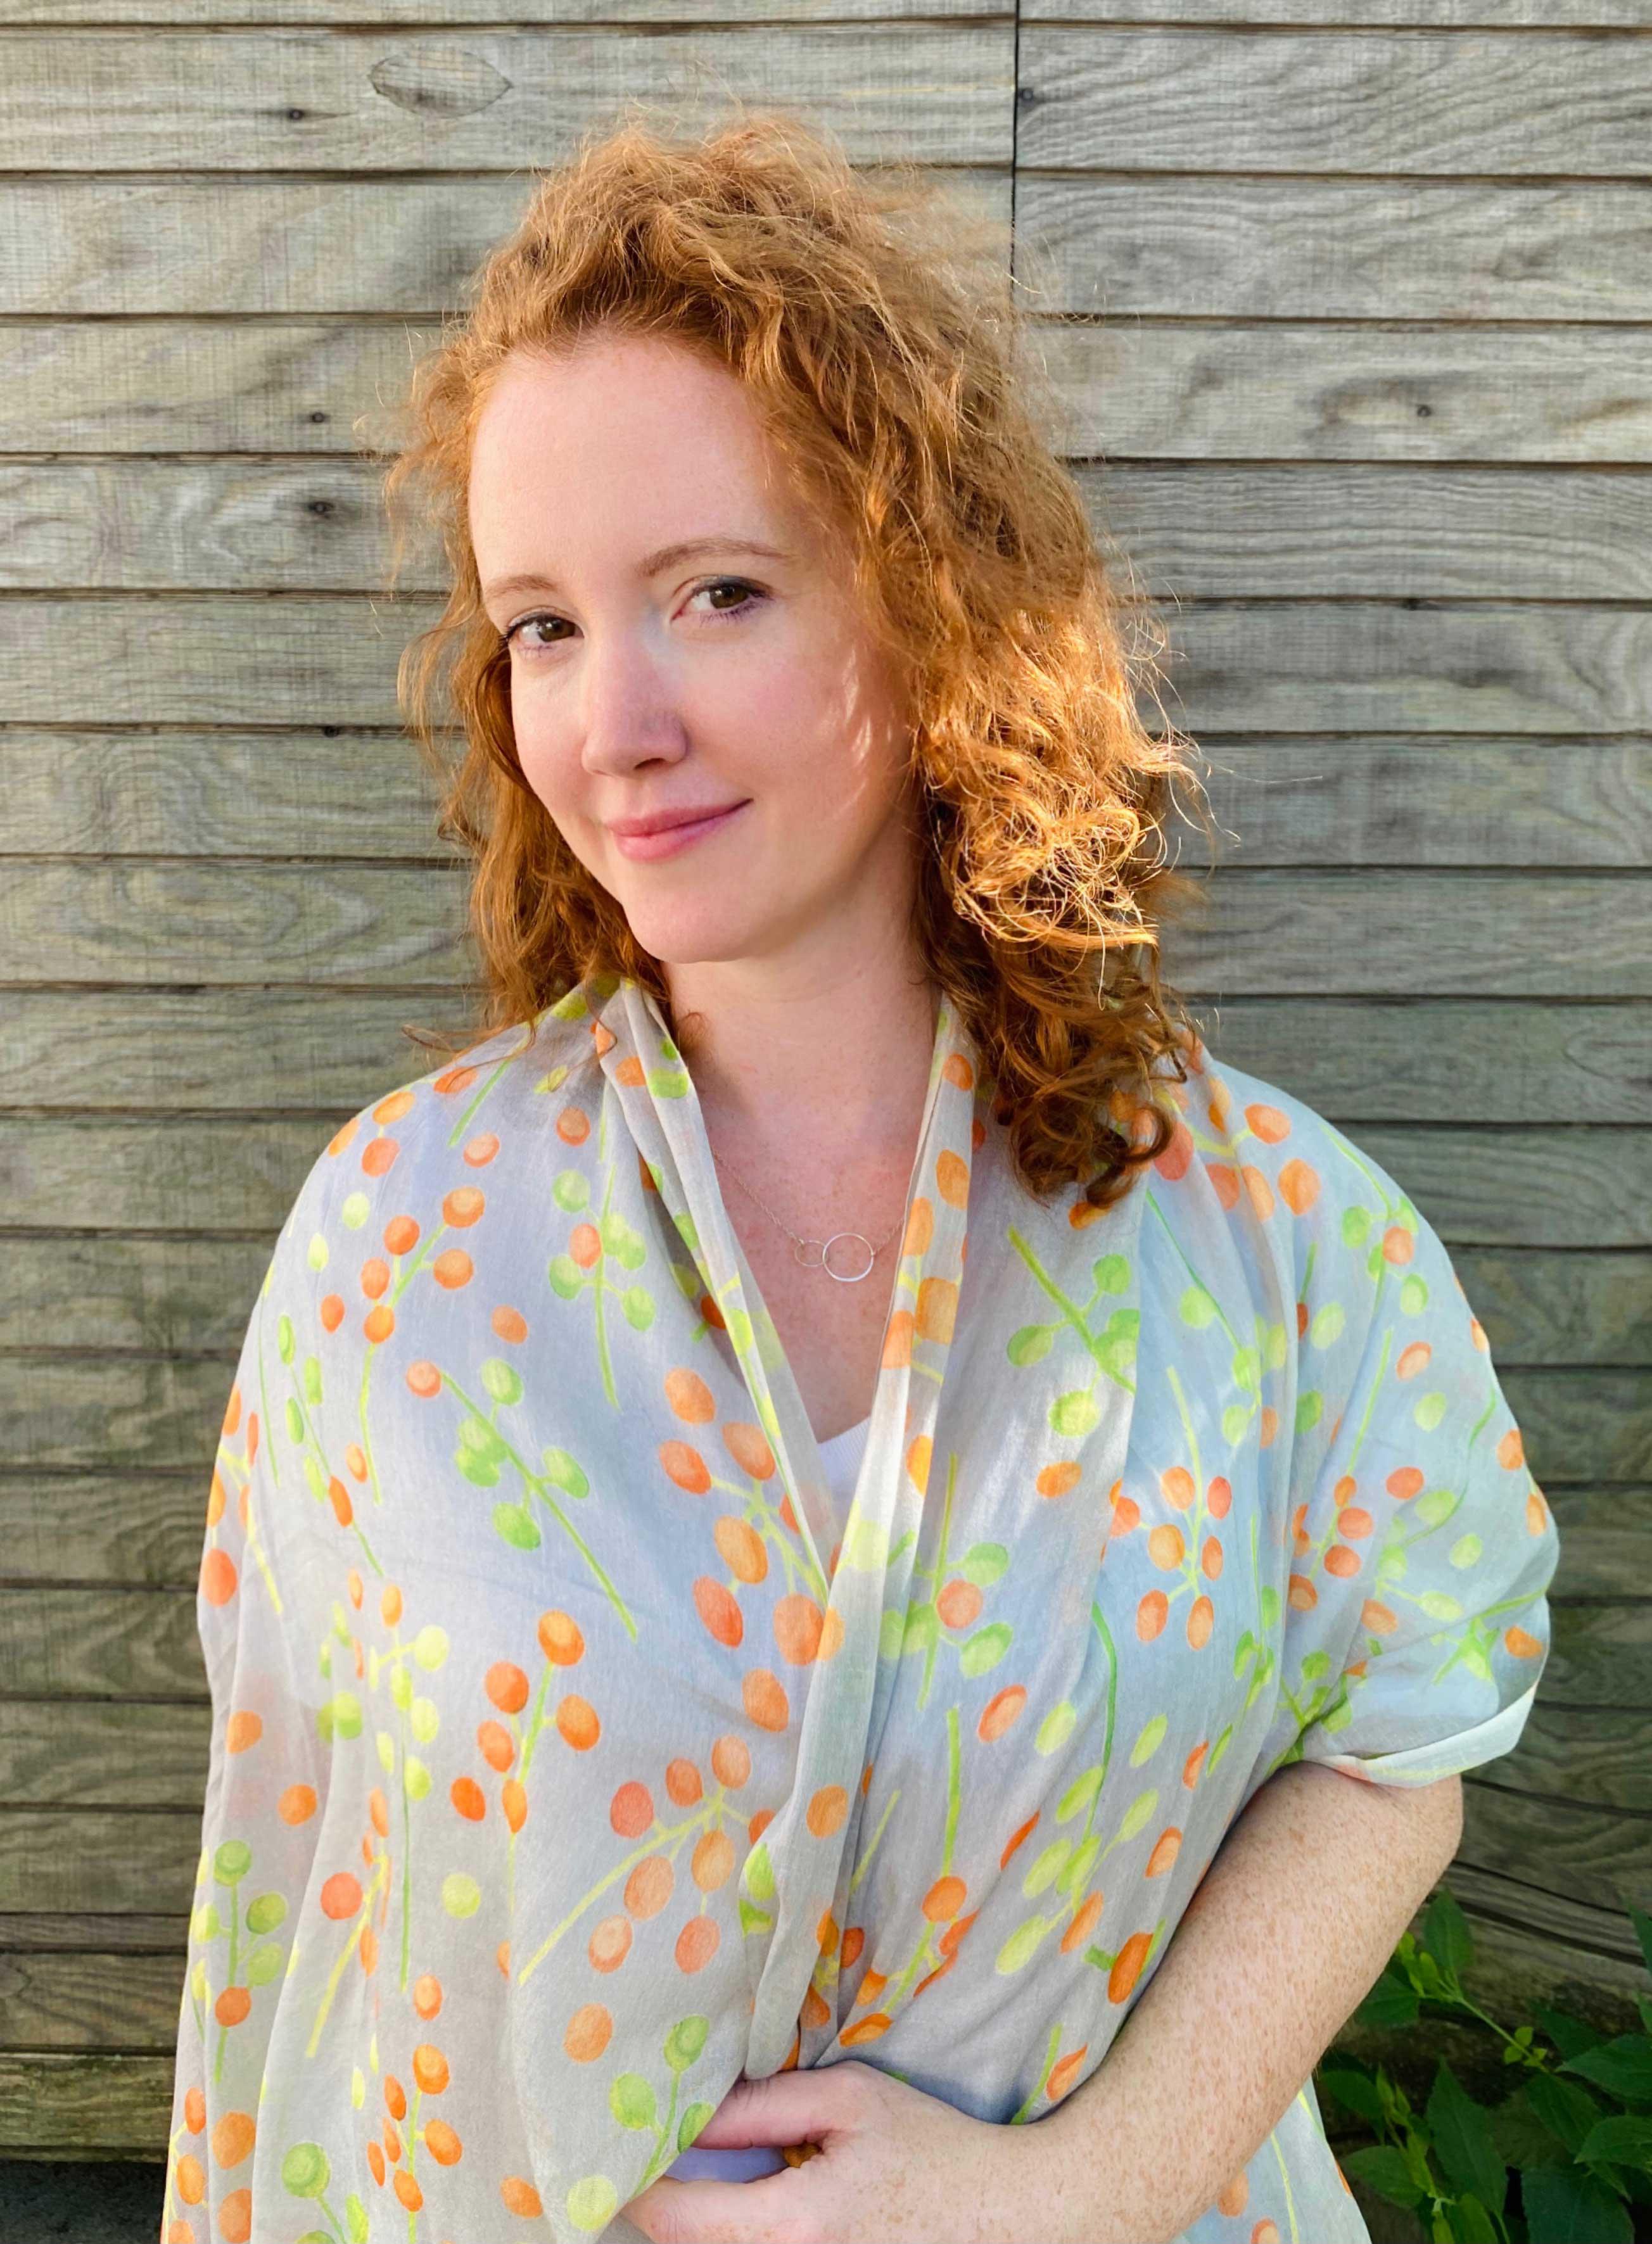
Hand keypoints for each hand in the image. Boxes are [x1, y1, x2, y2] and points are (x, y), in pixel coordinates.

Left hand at [621, 2059, 1056, 2243]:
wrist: (1010, 2218)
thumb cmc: (933, 2149)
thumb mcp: (851, 2102)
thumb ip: (765, 2108)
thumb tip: (691, 2110)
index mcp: (792, 2228)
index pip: (675, 2220)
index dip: (630, 2185)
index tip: (604, 2147)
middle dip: (657, 2205)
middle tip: (636, 2152)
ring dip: (695, 2225)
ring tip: (679, 2176)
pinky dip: (731, 2238)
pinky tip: (731, 2203)